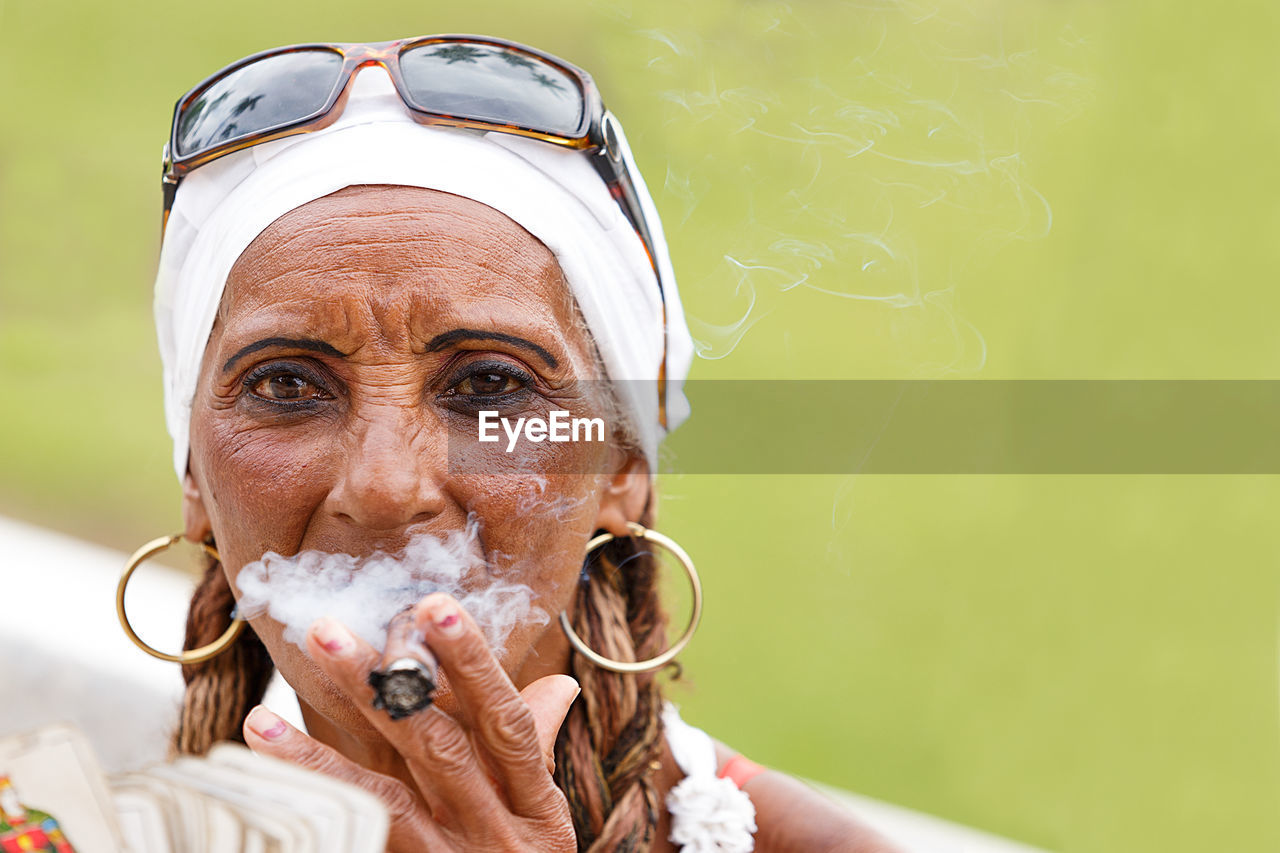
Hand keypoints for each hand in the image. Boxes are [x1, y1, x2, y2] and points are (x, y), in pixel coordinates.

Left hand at [242, 592, 579, 851]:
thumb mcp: (542, 822)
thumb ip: (535, 752)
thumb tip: (559, 688)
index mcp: (538, 806)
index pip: (505, 722)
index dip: (472, 663)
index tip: (433, 606)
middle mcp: (499, 837)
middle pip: (439, 749)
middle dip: (383, 687)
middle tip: (326, 630)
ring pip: (387, 801)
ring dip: (321, 754)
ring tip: (260, 718)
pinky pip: (360, 846)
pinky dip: (311, 811)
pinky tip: (262, 785)